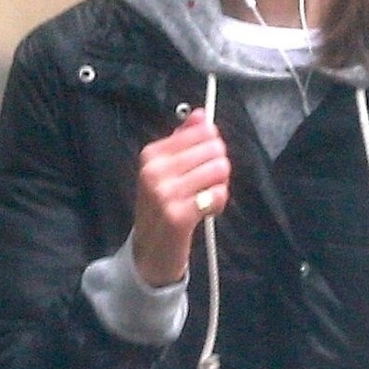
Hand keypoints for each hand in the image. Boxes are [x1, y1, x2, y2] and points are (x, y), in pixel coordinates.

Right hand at [131, 112, 230, 286]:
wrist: (149, 254)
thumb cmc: (161, 209)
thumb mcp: (166, 170)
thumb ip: (183, 140)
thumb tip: (201, 114)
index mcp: (152, 154)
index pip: (201, 131)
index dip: (212, 146)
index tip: (203, 164)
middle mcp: (155, 171)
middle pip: (213, 148)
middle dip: (218, 166)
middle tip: (207, 184)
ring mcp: (165, 193)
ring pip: (218, 169)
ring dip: (219, 185)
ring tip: (205, 198)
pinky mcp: (179, 216)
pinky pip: (218, 195)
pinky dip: (218, 203)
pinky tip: (206, 211)